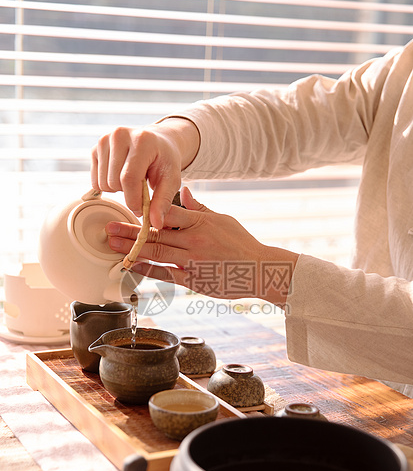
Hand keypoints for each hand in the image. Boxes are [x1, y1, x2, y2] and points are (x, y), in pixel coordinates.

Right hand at [90, 118, 199, 228]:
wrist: (157, 142)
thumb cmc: (165, 161)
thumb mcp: (171, 180)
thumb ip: (163, 202)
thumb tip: (155, 224)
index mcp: (142, 140)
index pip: (129, 178)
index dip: (134, 200)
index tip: (141, 209)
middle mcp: (119, 135)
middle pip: (113, 182)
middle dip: (127, 194)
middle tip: (141, 188)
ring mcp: (105, 139)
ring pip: (102, 183)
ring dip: (118, 190)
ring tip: (133, 180)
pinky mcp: (95, 147)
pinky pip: (95, 180)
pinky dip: (108, 184)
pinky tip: (121, 176)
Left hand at [106, 186, 297, 305]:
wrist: (258, 270)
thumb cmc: (242, 243)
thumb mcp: (223, 219)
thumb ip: (199, 208)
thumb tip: (183, 191)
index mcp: (201, 223)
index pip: (168, 214)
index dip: (146, 211)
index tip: (128, 206)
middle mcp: (194, 242)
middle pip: (156, 235)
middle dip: (130, 232)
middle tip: (108, 229)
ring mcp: (192, 262)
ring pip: (156, 255)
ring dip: (131, 250)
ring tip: (112, 247)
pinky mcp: (192, 280)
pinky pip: (165, 275)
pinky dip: (147, 270)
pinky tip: (131, 266)